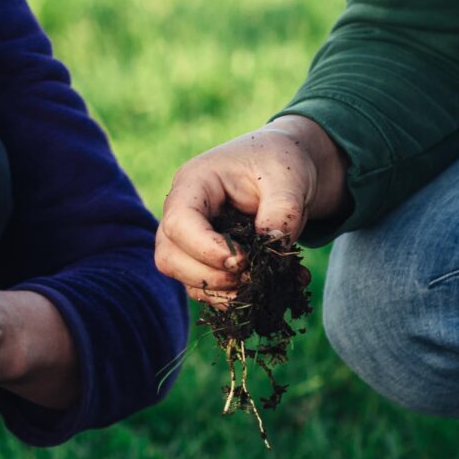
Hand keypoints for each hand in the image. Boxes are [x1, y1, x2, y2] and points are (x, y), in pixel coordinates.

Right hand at [156, 117, 345, 300]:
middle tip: (253, 276)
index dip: (205, 248)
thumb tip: (272, 249)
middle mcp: (183, 213)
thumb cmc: (280, 162)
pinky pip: (209, 289)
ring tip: (269, 286)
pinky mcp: (207, 260)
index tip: (243, 261)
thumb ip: (282, 211)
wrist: (286, 169)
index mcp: (195, 183)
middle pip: (170, 257)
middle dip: (210, 276)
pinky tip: (272, 287)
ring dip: (224, 292)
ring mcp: (191, 239)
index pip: (179, 222)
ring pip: (185, 279)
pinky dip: (238, 296)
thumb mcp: (288, 178)